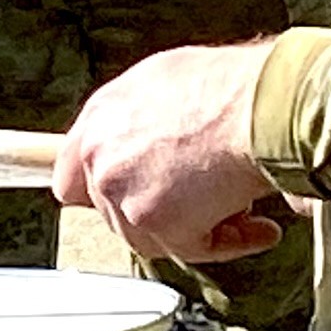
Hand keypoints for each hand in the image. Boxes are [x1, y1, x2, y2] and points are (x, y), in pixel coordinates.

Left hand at [53, 40, 286, 262]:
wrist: (258, 106)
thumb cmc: (225, 86)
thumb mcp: (164, 81)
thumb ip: (141, 120)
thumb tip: (153, 140)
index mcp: (98, 121)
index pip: (71, 178)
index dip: (101, 193)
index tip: (129, 196)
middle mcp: (101, 159)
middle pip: (115, 212)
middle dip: (159, 209)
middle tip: (202, 198)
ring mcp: (123, 194)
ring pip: (153, 235)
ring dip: (195, 227)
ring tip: (239, 206)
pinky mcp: (154, 224)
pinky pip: (193, 249)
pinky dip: (231, 243)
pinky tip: (259, 229)